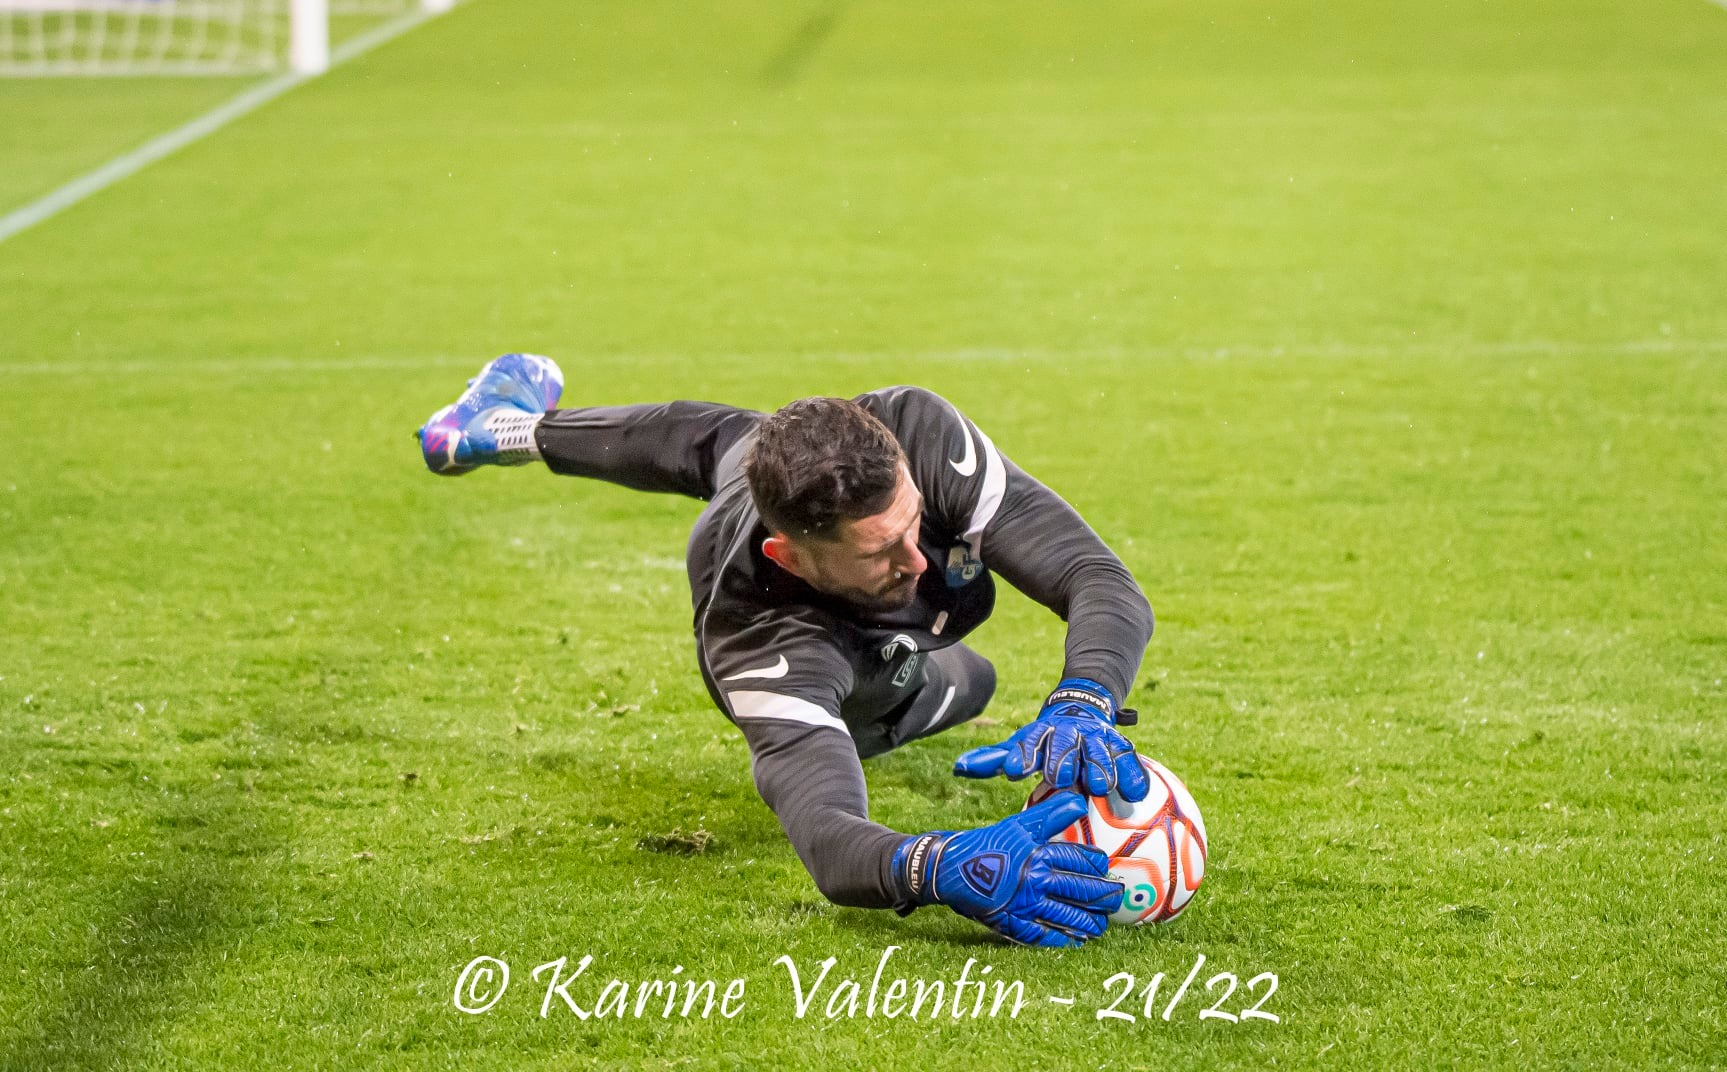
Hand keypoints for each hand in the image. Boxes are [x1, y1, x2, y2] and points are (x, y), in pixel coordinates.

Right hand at [891, 792, 1123, 947]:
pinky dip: (1060, 939)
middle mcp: (1035, 881)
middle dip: (1101, 897)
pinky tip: (1074, 942)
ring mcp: (1024, 905)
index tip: (1106, 868)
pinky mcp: (1011, 923)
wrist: (949, 869)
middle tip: (1115, 899)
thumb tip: (1079, 800)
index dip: (1096, 865)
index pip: (1078, 861)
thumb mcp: (1018, 824)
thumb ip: (1050, 814)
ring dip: (1087, 922)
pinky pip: (1042, 935)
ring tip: (1100, 926)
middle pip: (1079, 891)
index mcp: (1038, 855)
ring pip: (1066, 916)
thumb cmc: (986, 843)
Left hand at [952, 678, 1148, 800]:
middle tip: (1059, 778)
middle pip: (1065, 744)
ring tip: (1099, 787)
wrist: (1082, 708)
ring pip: (1099, 751)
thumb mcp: (1020, 745)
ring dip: (1099, 767)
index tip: (1012, 772)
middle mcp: (1069, 733)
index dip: (1021, 756)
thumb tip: (958, 768)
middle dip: (1062, 759)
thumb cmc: (1045, 740)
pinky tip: (1134, 794)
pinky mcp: (1119, 745)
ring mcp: (1096, 738)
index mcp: (1042, 733)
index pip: (1029, 742)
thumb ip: (993, 759)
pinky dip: (1132, 775)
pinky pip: (1128, 759)